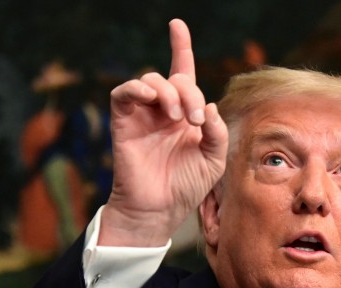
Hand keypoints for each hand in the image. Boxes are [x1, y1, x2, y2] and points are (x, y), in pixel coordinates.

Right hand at [101, 18, 228, 246]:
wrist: (159, 210)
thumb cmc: (185, 187)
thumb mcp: (213, 160)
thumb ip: (216, 132)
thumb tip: (210, 106)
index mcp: (186, 115)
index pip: (183, 74)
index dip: (181, 48)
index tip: (177, 25)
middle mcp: (163, 111)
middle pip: (175, 78)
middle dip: (189, 92)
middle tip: (195, 119)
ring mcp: (143, 115)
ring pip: (151, 80)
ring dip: (169, 92)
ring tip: (178, 118)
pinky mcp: (124, 123)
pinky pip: (124, 93)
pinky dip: (137, 88)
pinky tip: (153, 100)